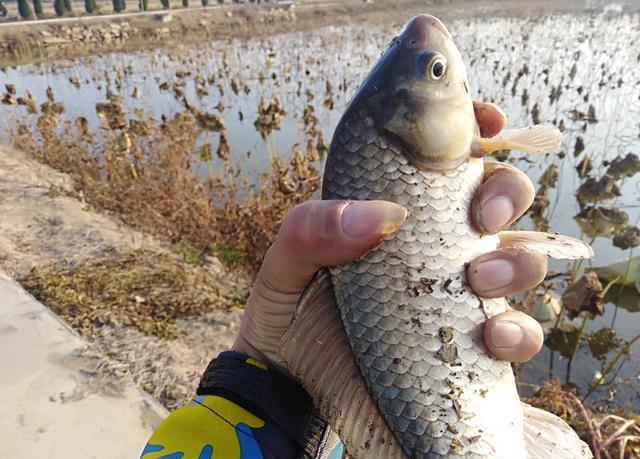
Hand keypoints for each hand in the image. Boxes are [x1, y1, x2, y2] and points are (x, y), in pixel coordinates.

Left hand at [233, 100, 544, 367]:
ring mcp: (454, 293)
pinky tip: (490, 336)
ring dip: (517, 261)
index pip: (441, 156)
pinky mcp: (468, 346)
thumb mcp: (283, 265)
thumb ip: (312, 230)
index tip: (485, 121)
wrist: (289, 391)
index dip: (472, 128)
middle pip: (497, 196)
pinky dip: (519, 331)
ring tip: (477, 280)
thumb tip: (384, 216)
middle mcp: (431, 245)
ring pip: (522, 258)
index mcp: (391, 210)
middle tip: (481, 216)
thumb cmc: (285, 318)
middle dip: (506, 192)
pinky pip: (519, 332)